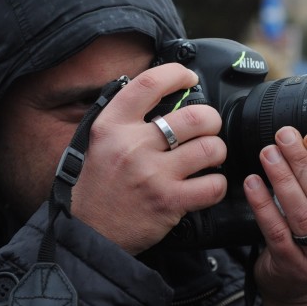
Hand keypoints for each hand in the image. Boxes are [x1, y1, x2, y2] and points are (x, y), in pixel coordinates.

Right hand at [72, 64, 226, 253]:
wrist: (89, 230)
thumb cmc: (99, 185)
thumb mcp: (100, 141)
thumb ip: (127, 118)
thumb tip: (165, 94)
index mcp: (112, 125)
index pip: (149, 83)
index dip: (177, 74)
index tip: (189, 78)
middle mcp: (132, 146)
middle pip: (195, 116)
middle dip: (211, 120)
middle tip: (207, 129)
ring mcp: (152, 174)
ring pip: (210, 148)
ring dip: (216, 151)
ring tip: (208, 157)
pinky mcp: (168, 202)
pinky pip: (213, 185)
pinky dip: (216, 184)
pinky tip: (205, 184)